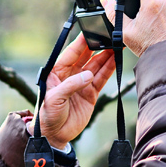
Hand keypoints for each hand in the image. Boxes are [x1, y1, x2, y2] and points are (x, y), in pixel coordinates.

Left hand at [33, 33, 115, 148]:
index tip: (91, 31)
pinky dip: (109, 69)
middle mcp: (70, 74)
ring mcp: (81, 83)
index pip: (71, 53)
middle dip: (97, 46)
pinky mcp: (90, 93)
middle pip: (86, 56)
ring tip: (117, 46)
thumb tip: (88, 75)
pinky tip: (116, 60)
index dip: (81, 42)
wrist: (54, 135)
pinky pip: (101, 78)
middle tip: (109, 36)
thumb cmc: (47, 115)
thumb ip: (71, 85)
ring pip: (96, 66)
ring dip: (106, 56)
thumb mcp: (54, 98)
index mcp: (57, 71)